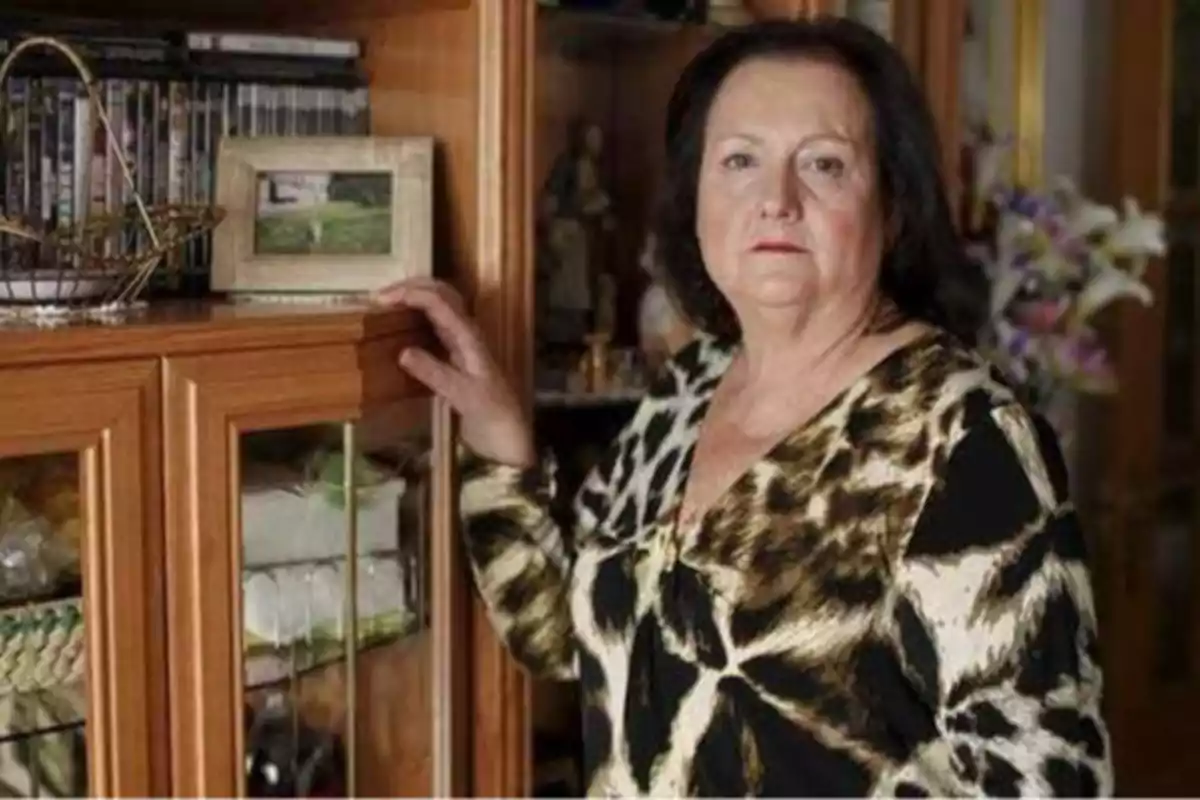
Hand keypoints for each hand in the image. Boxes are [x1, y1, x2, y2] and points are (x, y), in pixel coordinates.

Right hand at [372, 278, 534, 468]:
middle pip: (441, 294)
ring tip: (388, 304)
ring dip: (416, 298)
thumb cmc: (490, 412)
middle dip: (412, 287)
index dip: (410, 293)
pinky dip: (418, 318)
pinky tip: (402, 327)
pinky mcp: (457, 356)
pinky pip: (437, 326)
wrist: (508, 434)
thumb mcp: (461, 394)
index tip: (381, 300)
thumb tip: (403, 352)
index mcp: (469, 335)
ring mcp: (463, 343)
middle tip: (380, 296)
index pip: (438, 301)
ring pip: (439, 307)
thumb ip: (434, 373)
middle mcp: (466, 332)